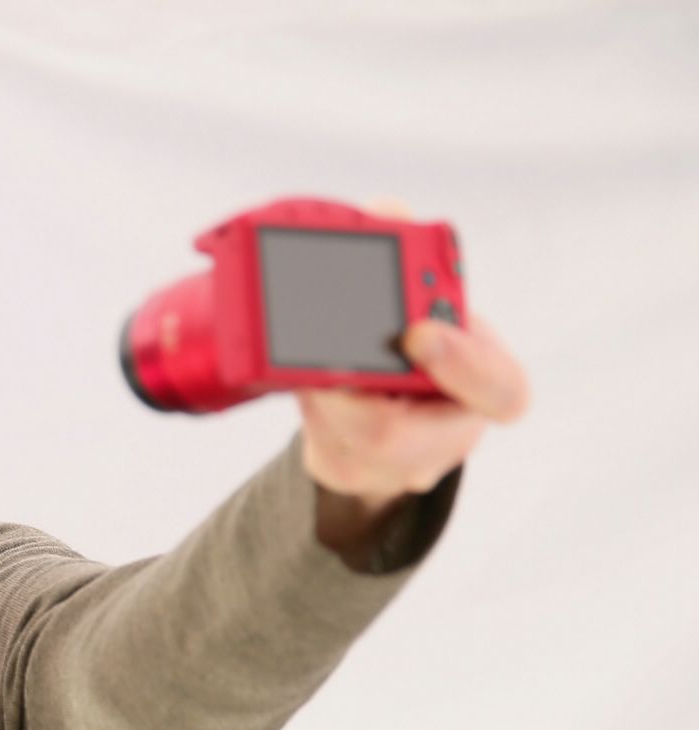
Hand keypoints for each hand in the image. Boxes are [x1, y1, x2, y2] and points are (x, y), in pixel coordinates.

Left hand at [295, 202, 530, 514]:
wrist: (391, 407)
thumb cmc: (426, 345)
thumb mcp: (438, 300)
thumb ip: (417, 254)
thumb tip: (386, 211)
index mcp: (488, 389)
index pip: (500, 392)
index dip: (464, 367)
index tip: (419, 332)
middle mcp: (446, 438)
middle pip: (395, 437)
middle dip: (349, 392)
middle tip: (315, 350)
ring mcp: (394, 466)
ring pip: (344, 440)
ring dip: (313, 390)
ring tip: (287, 347)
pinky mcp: (344, 469)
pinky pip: (316, 443)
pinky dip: (297, 397)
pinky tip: (277, 366)